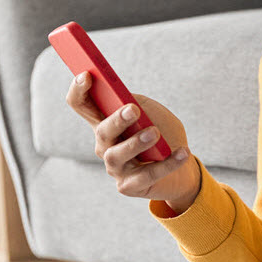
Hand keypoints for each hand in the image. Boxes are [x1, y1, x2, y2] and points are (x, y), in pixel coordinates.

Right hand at [66, 72, 200, 210]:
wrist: (182, 165)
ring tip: (155, 133)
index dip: (78, 90)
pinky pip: (146, 175)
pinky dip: (167, 163)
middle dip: (116, 120)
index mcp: (106, 121)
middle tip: (133, 110)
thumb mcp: (153, 112)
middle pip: (102, 131)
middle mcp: (105, 145)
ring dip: (136, 143)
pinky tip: (182, 152)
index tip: (87, 75)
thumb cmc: (164, 133)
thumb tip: (128, 101)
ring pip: (117, 155)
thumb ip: (139, 104)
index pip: (81, 104)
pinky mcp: (129, 186)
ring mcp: (115, 167)